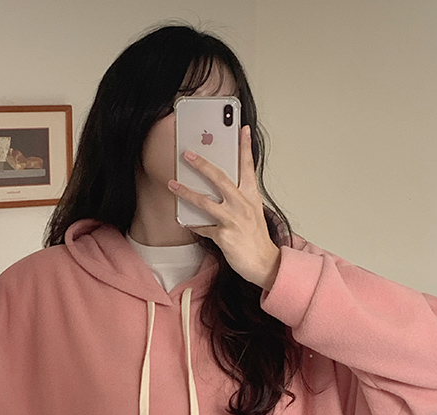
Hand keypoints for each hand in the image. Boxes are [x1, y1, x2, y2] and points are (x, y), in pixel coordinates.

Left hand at [167, 125, 280, 288]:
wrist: (264, 263)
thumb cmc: (255, 237)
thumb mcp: (252, 211)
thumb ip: (239, 196)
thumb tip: (220, 185)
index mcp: (251, 196)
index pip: (248, 166)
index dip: (245, 147)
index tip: (242, 129)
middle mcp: (243, 205)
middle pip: (220, 178)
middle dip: (202, 164)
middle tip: (187, 154)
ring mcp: (233, 220)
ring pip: (205, 202)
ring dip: (186, 192)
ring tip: (172, 185)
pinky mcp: (224, 236)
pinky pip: (203, 227)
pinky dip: (193, 224)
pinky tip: (184, 221)